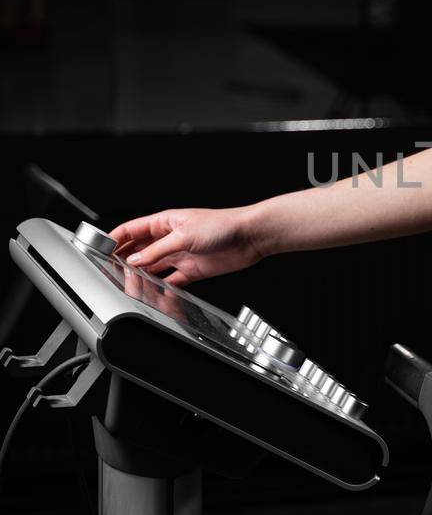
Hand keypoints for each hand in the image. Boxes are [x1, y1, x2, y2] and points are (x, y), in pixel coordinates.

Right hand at [108, 205, 266, 287]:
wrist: (249, 237)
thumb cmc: (222, 225)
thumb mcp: (183, 236)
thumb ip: (157, 250)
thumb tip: (135, 259)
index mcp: (165, 222)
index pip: (132, 230)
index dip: (116, 239)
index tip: (100, 248)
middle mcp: (170, 238)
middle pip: (140, 250)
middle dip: (125, 260)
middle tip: (110, 271)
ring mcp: (180, 254)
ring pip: (154, 266)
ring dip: (142, 275)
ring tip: (128, 284)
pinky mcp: (193, 269)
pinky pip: (172, 280)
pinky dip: (163, 287)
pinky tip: (155, 292)